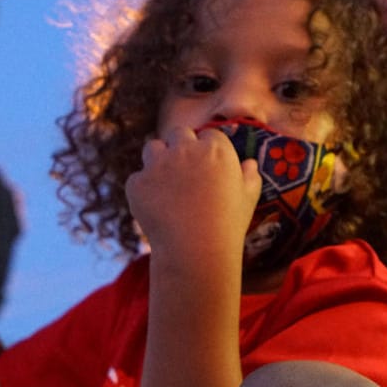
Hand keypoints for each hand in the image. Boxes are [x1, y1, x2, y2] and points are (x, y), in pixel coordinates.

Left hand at [125, 125, 259, 268]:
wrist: (196, 252)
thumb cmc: (228, 226)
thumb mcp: (248, 200)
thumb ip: (249, 177)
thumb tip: (249, 164)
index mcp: (216, 149)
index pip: (209, 135)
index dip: (207, 150)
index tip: (206, 167)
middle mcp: (185, 149)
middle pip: (178, 134)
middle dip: (180, 147)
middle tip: (183, 172)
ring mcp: (158, 164)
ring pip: (152, 148)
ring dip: (157, 160)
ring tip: (165, 185)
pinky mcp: (137, 183)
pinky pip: (137, 179)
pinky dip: (143, 190)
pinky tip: (155, 208)